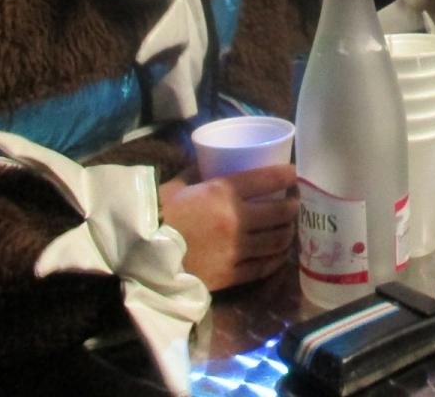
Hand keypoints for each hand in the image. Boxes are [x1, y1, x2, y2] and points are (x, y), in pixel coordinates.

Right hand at [159, 163, 297, 290]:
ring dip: (288, 232)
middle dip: (292, 206)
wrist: (139, 256)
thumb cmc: (157, 214)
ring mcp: (236, 250)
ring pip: (276, 241)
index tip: (294, 173)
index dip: (287, 175)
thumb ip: (199, 171)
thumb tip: (212, 159)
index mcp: (223, 192)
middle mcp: (236, 220)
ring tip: (290, 227)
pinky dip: (276, 259)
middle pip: (279, 212)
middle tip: (295, 202)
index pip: (268, 180)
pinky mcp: (231, 274)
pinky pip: (263, 267)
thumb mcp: (178, 184)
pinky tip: (280, 254)